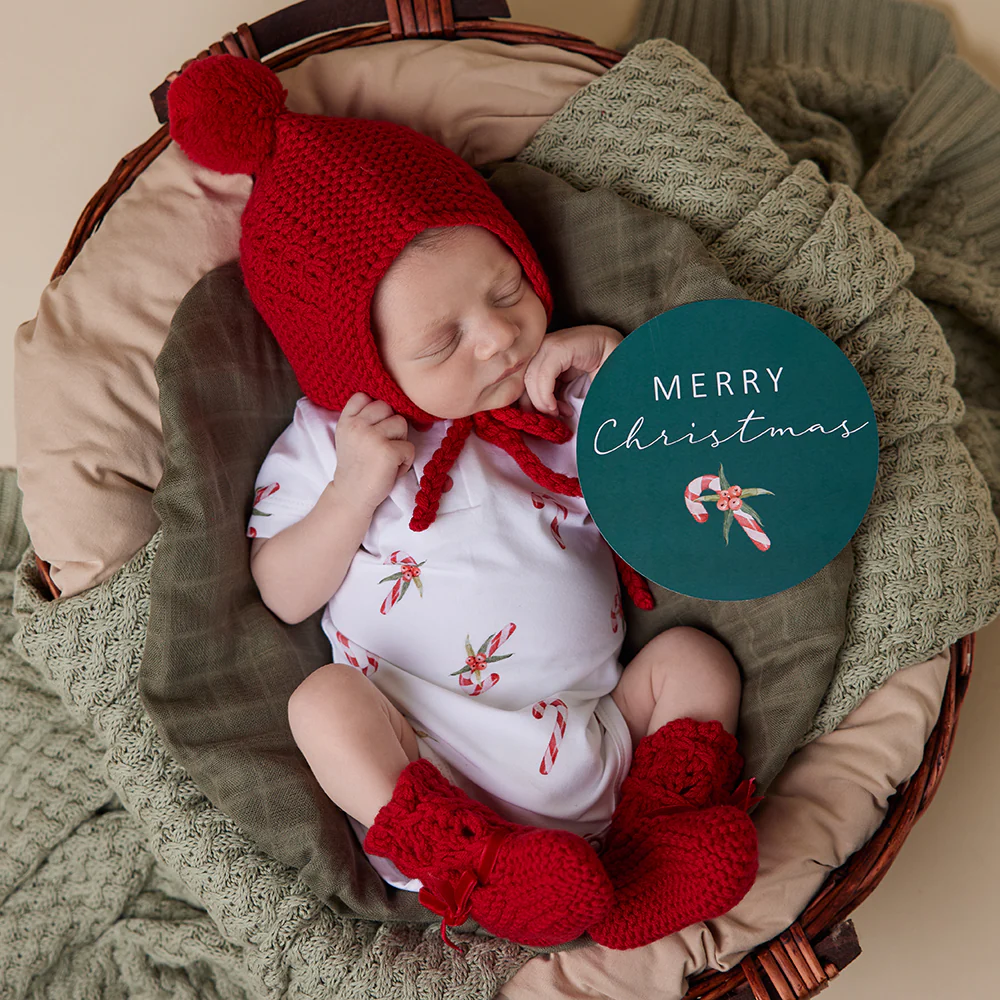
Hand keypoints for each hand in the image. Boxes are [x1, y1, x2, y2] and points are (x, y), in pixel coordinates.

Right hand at [331, 393, 415, 514]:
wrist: (351, 496)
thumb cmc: (357, 467)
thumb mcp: (349, 437)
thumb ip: (362, 419)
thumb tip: (389, 403)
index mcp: (346, 420)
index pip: (364, 396)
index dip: (375, 410)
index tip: (373, 428)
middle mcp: (357, 425)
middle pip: (388, 407)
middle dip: (390, 425)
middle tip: (383, 446)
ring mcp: (372, 437)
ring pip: (401, 424)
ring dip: (400, 442)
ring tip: (388, 458)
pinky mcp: (388, 451)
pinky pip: (410, 447)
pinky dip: (406, 460)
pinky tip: (392, 469)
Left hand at [518, 325, 622, 414]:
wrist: (626, 359)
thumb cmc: (600, 375)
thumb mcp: (567, 386)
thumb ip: (550, 393)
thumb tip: (527, 412)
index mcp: (542, 354)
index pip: (521, 379)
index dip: (526, 403)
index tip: (541, 419)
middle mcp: (543, 346)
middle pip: (522, 379)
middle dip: (532, 405)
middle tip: (549, 420)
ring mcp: (550, 343)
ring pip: (530, 378)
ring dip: (542, 403)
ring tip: (559, 414)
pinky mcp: (560, 346)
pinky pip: (543, 374)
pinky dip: (547, 396)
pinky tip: (560, 408)